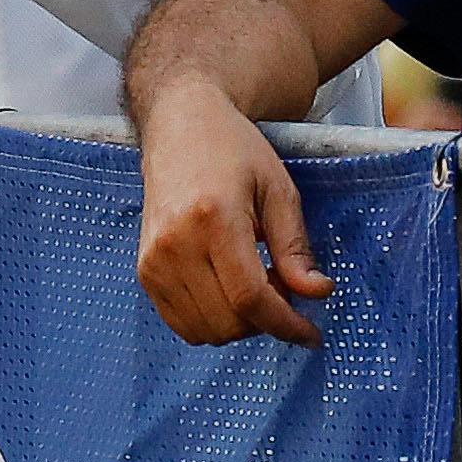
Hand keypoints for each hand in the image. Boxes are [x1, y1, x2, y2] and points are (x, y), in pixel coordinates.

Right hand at [134, 77, 328, 346]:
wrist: (179, 126)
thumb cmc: (234, 151)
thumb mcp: (278, 189)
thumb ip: (295, 246)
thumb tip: (317, 294)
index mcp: (213, 219)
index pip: (250, 298)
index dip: (286, 325)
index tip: (311, 335)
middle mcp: (175, 244)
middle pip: (229, 321)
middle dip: (267, 321)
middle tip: (284, 288)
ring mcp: (153, 262)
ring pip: (207, 330)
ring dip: (241, 324)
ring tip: (256, 283)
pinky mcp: (144, 272)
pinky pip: (183, 324)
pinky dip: (214, 322)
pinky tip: (229, 290)